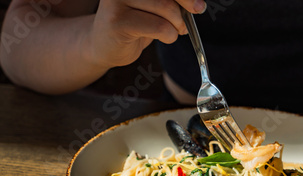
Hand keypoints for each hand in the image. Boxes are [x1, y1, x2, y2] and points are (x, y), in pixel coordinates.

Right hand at [89, 0, 205, 67]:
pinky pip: (159, 27)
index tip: (199, 7)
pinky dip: (169, 35)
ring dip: (177, 26)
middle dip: (184, 11)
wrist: (104, 44)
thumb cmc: (134, 22)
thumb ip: (171, 0)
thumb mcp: (155, 6)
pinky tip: (165, 37)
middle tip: (185, 25)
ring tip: (173, 32)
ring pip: (166, 9)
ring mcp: (117, 0)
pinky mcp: (118, 20)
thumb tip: (197, 3)